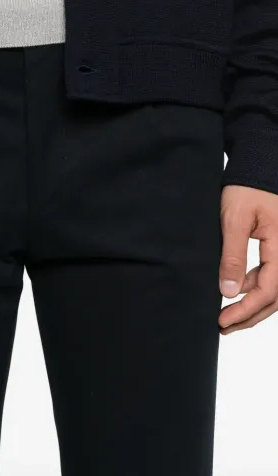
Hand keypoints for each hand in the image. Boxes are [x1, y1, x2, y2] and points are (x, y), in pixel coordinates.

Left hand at [219, 185, 277, 334]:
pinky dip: (254, 287)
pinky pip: (271, 275)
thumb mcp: (235, 221)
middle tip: (223, 327)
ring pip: (274, 289)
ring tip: (226, 315)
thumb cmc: (247, 188)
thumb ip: (233, 256)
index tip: (222, 320)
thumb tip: (229, 291)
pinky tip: (235, 291)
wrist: (260, 168)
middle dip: (250, 315)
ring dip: (252, 305)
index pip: (268, 290)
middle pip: (275, 297)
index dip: (246, 310)